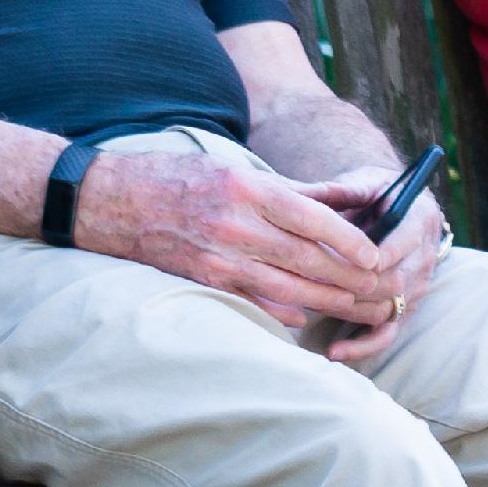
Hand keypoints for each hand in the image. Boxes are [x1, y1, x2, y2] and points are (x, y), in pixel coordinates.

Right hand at [75, 149, 400, 333]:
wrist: (107, 200)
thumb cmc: (175, 177)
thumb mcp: (232, 169)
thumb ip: (281, 192)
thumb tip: (331, 208)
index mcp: (247, 190)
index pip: (313, 219)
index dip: (350, 240)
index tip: (375, 255)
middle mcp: (235, 226)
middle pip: (306, 259)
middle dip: (349, 277)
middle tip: (380, 289)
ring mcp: (216, 258)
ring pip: (285, 287)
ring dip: (326, 301)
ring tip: (357, 308)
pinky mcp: (201, 280)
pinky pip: (251, 301)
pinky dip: (281, 311)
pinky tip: (307, 318)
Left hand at [301, 169, 450, 368]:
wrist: (403, 209)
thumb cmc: (378, 193)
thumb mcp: (365, 180)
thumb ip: (341, 190)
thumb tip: (306, 198)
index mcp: (420, 219)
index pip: (403, 243)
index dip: (373, 255)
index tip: (337, 260)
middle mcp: (427, 255)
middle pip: (397, 281)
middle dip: (356, 288)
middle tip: (316, 288)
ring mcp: (418, 285)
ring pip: (390, 309)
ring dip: (353, 313)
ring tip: (316, 312)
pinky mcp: (405, 306)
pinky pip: (388, 333)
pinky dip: (363, 346)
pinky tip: (334, 352)